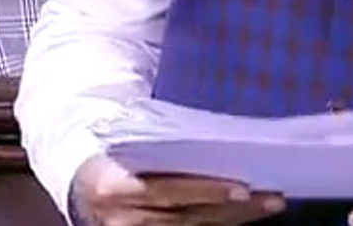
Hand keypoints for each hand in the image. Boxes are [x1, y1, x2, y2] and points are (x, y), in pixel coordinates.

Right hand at [70, 154, 286, 225]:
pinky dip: (218, 224)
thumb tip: (213, 136)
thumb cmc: (113, 154)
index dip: (205, 191)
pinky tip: (243, 215)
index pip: (168, 192)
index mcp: (116, 187)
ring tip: (268, 204)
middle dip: (232, 208)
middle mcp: (124, 219)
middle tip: (270, 197)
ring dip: (234, 219)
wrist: (83, 185)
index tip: (241, 187)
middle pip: (188, 217)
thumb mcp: (127, 145)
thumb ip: (160, 147)